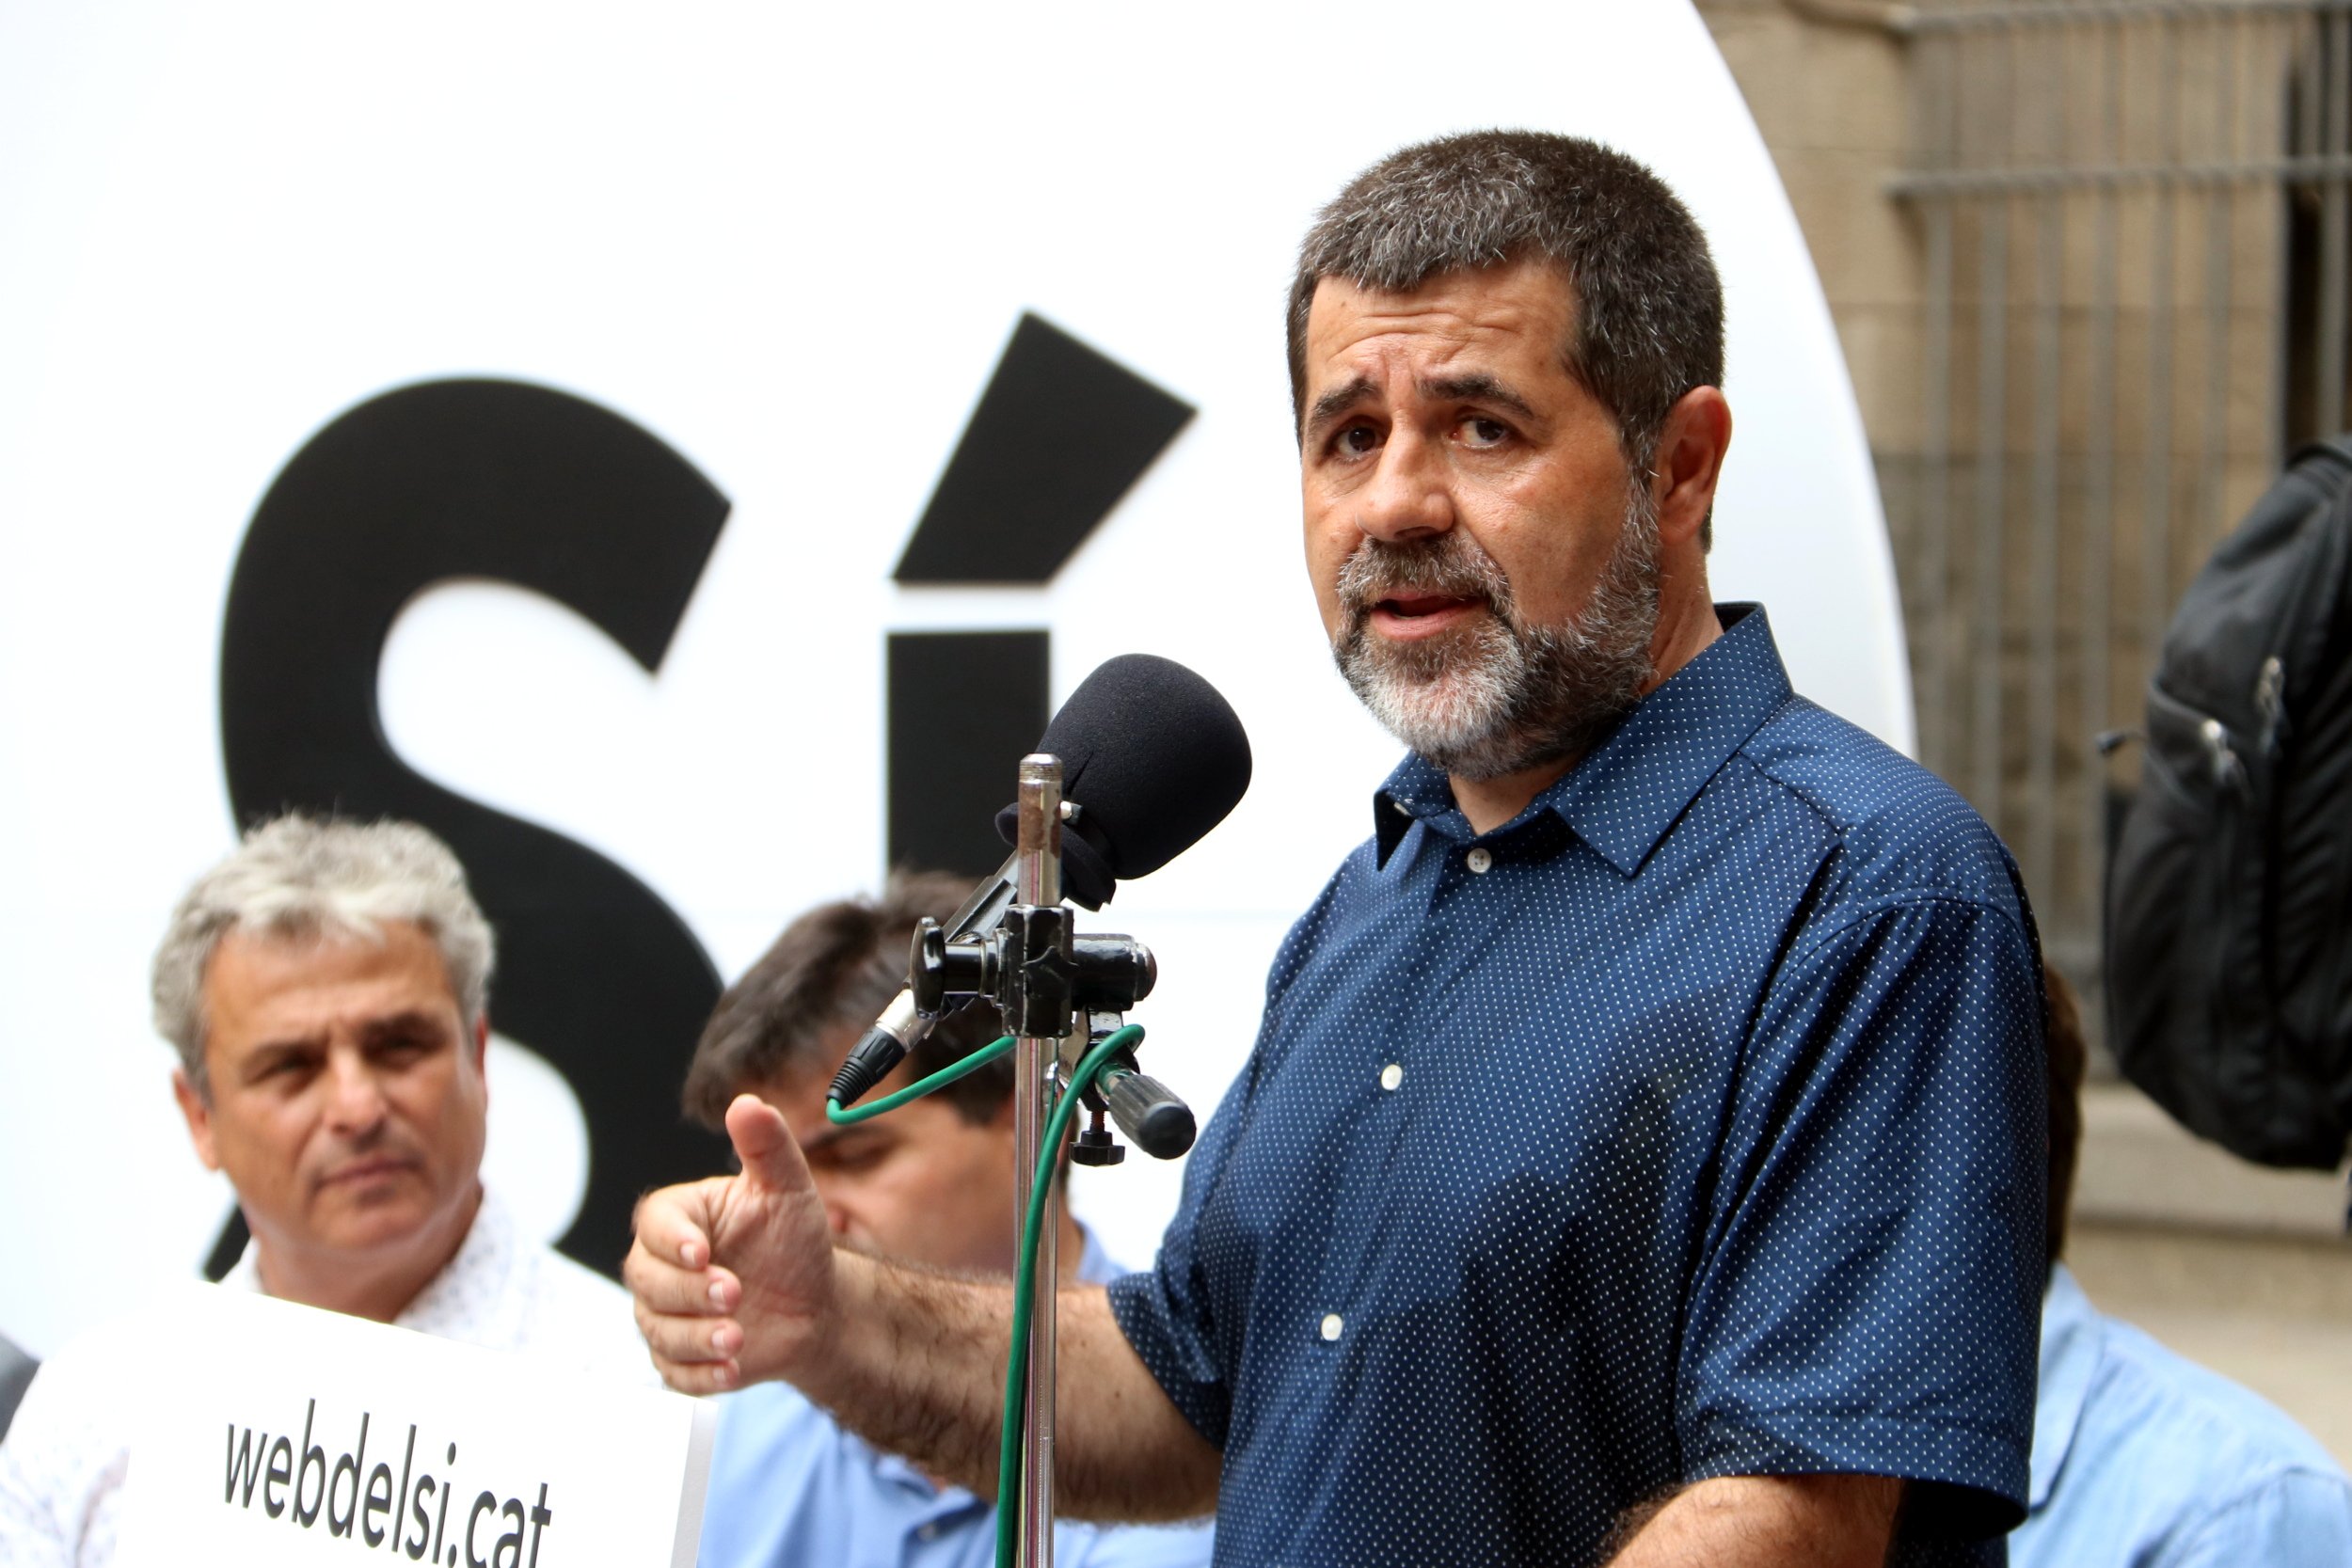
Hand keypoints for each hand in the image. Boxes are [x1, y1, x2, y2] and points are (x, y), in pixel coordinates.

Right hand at [625, 1093, 836, 1392]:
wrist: (816, 1305)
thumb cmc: (794, 1241)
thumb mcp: (788, 1189)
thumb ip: (767, 1147)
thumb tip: (747, 1103)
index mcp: (680, 1218)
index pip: (655, 1225)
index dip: (673, 1240)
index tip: (702, 1251)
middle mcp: (662, 1266)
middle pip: (647, 1281)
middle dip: (689, 1292)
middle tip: (734, 1293)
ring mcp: (667, 1314)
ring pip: (657, 1329)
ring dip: (696, 1337)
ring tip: (737, 1336)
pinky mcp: (679, 1358)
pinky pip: (672, 1373)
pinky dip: (700, 1376)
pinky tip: (731, 1369)